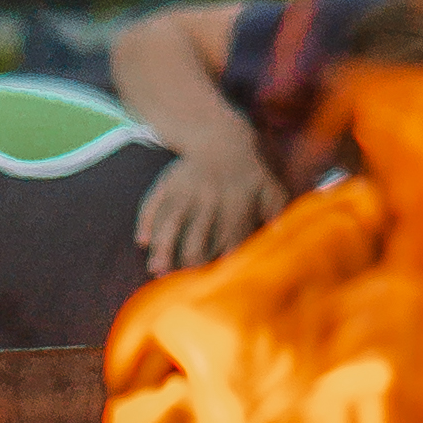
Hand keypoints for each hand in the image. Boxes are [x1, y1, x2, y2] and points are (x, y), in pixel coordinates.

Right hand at [134, 137, 284, 277]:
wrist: (222, 138)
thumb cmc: (249, 174)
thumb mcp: (269, 189)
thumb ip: (277, 213)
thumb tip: (279, 236)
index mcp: (236, 202)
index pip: (229, 240)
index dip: (223, 263)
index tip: (217, 284)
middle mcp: (209, 197)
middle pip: (195, 238)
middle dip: (188, 263)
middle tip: (181, 285)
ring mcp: (186, 189)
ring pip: (170, 222)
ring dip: (162, 248)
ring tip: (156, 271)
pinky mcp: (168, 181)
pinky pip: (152, 202)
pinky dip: (146, 221)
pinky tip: (143, 241)